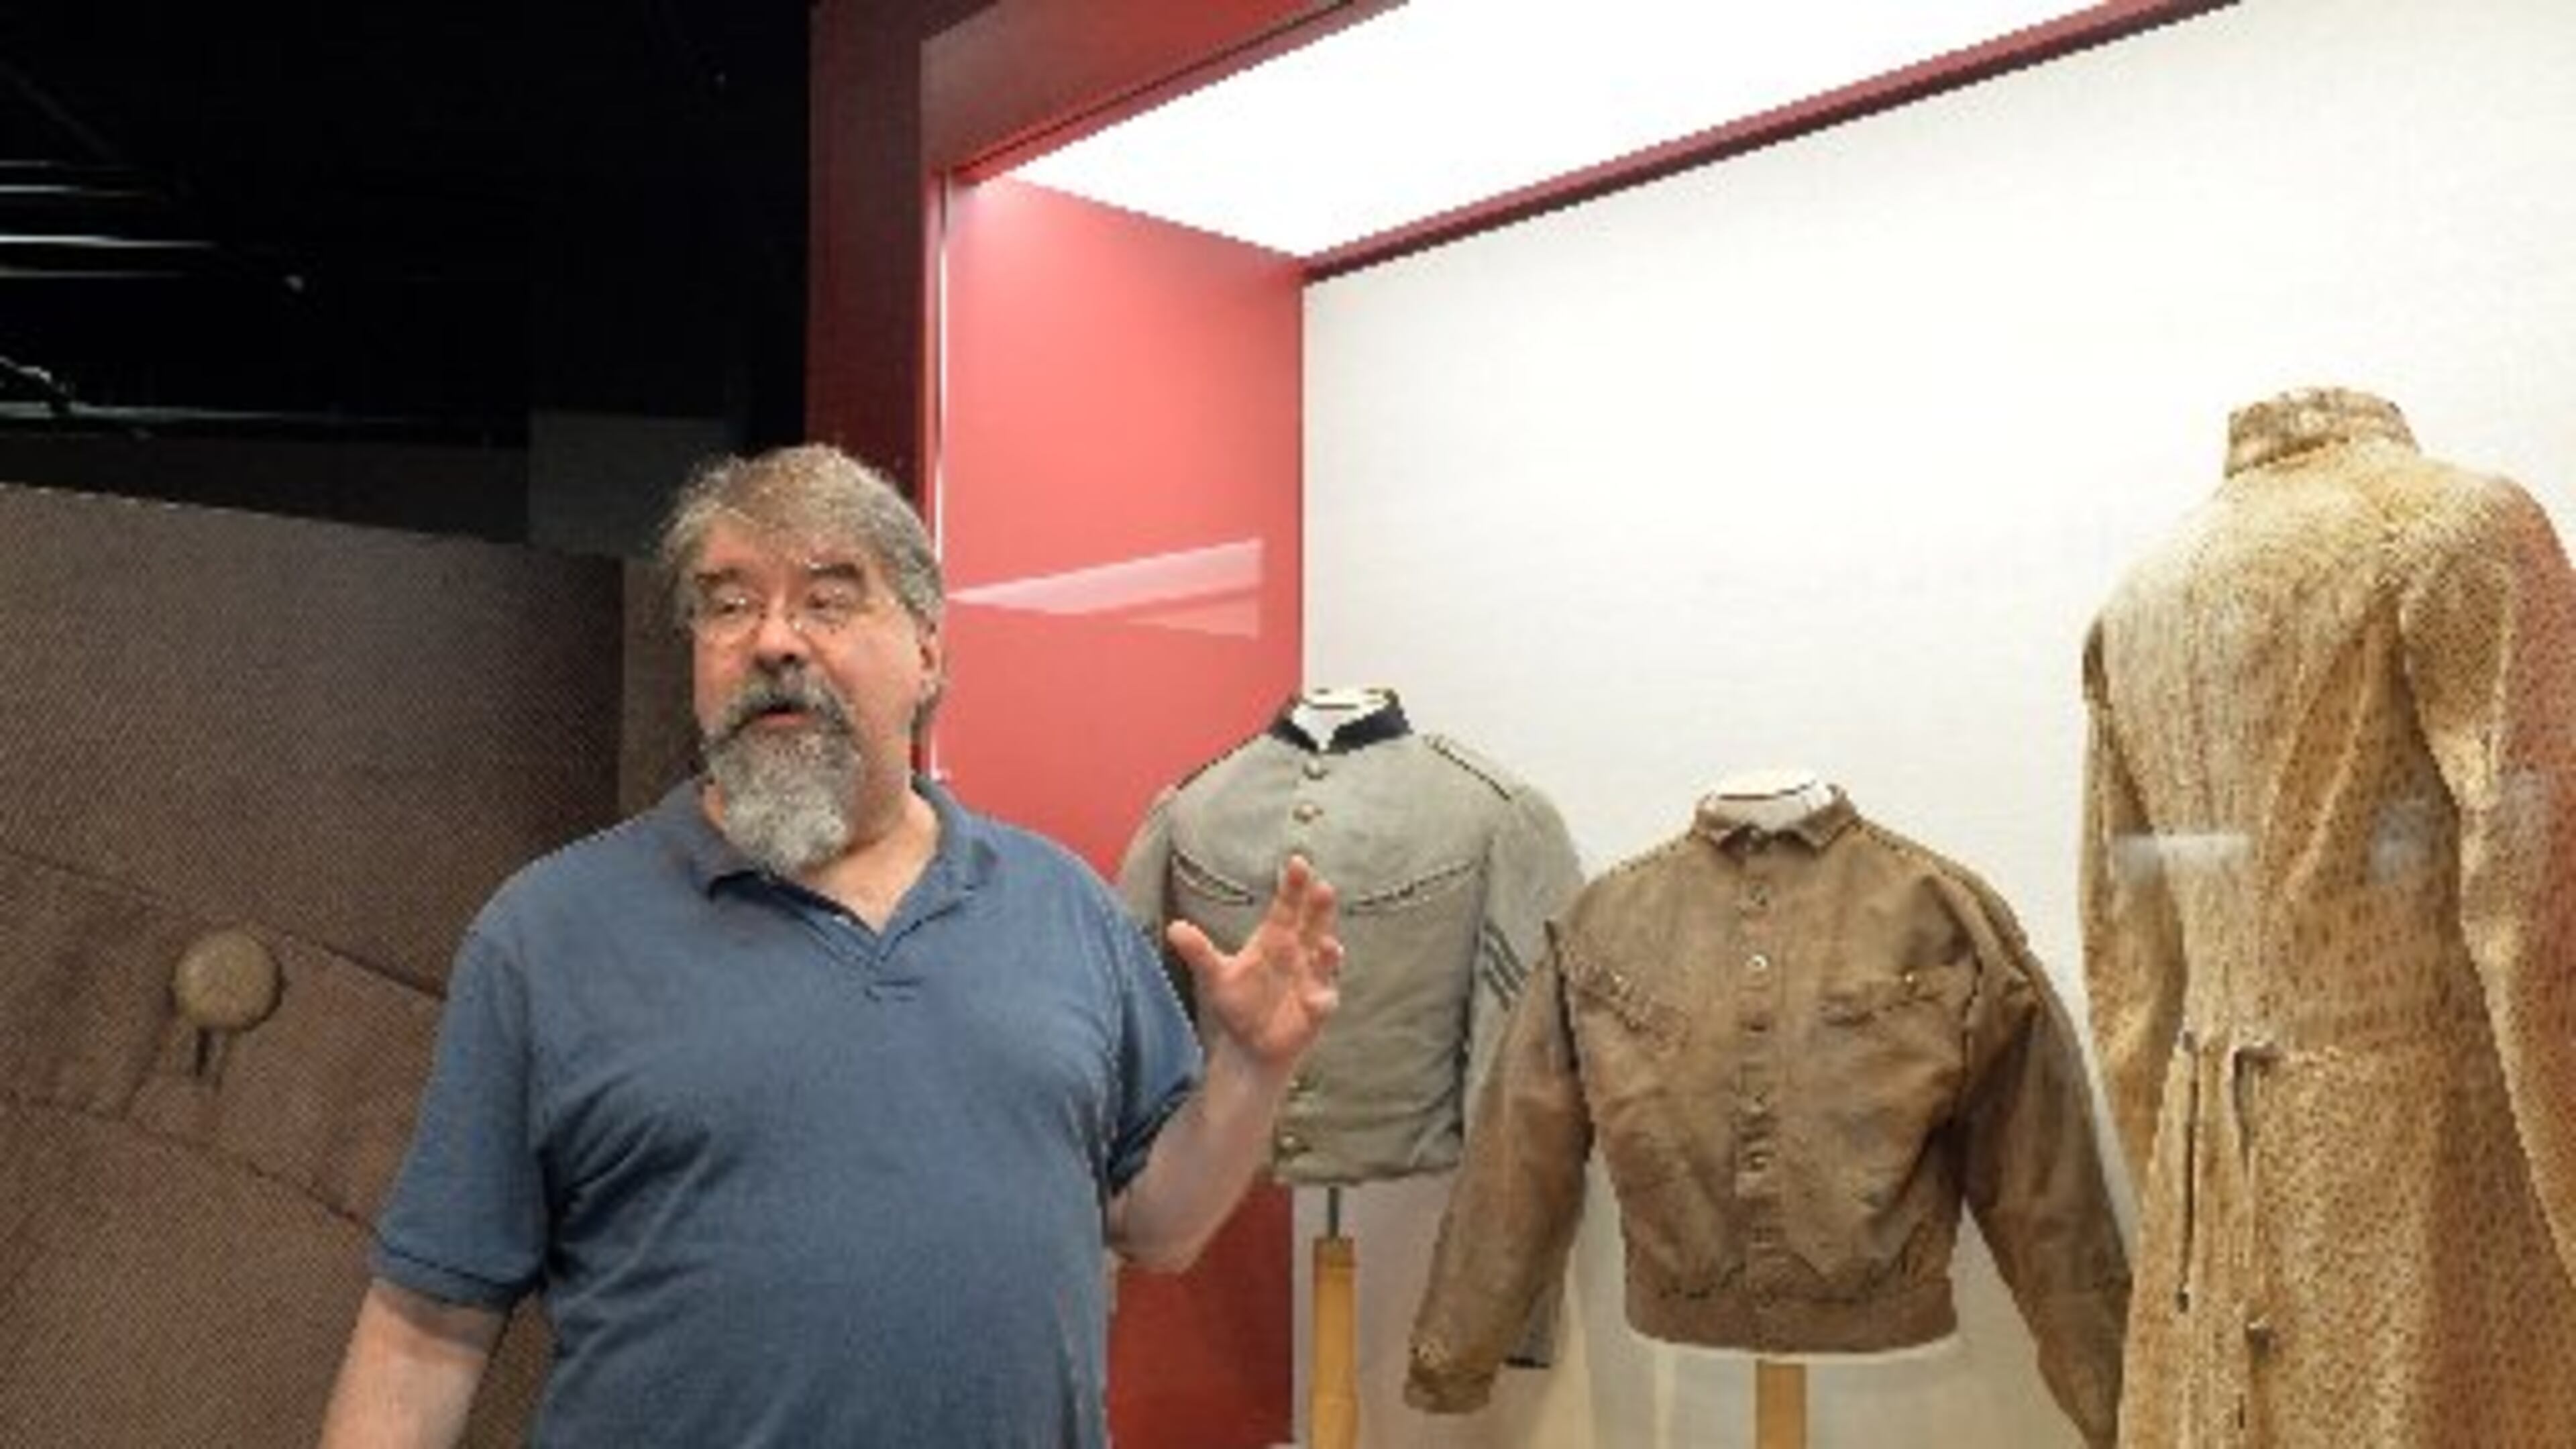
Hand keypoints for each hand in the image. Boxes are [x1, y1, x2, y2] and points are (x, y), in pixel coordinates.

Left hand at [1167, 854, 1343, 1068]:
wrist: (1251, 1043)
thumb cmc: (1237, 1001)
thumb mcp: (1215, 976)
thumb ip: (1199, 951)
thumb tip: (1173, 928)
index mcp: (1275, 939)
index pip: (1287, 906)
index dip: (1293, 886)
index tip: (1297, 862)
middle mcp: (1298, 953)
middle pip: (1313, 925)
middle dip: (1320, 909)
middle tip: (1324, 888)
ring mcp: (1311, 979)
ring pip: (1325, 961)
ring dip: (1328, 953)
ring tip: (1327, 944)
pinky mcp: (1316, 1008)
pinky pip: (1322, 1002)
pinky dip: (1320, 1000)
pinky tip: (1314, 999)